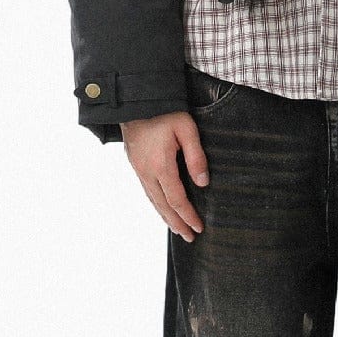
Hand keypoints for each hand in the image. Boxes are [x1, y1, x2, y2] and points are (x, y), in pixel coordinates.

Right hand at [122, 112, 208, 240]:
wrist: (136, 99)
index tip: (199, 227)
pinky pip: (146, 191)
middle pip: (163, 205)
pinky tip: (162, 208)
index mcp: (160, 165)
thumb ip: (196, 156)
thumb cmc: (164, 110)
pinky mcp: (135, 164)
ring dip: (165, 217)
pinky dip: (156, 204)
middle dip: (177, 223)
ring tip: (177, 229)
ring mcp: (138, 169)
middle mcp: (146, 171)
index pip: (177, 199)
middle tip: (190, 237)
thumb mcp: (187, 129)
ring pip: (153, 200)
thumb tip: (203, 182)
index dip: (189, 215)